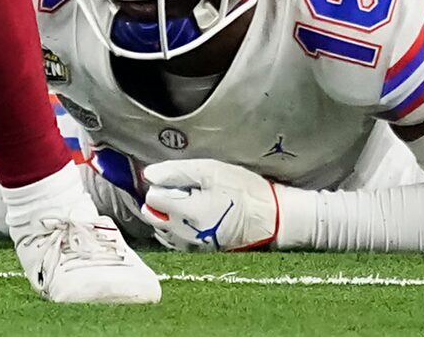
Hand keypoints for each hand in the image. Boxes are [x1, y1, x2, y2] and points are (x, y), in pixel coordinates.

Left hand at [139, 158, 281, 251]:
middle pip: (153, 216)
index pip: (152, 199)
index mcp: (188, 213)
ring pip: (163, 231)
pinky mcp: (203, 252)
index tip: (177, 181)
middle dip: (160, 202)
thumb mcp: (211, 171)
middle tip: (182, 192)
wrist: (275, 219)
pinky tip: (191, 218)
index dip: (161, 186)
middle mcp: (186, 234)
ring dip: (167, 216)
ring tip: (189, 204)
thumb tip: (148, 175)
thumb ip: (176, 172)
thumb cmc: (244, 191)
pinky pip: (177, 242)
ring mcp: (194, 246)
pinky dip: (176, 229)